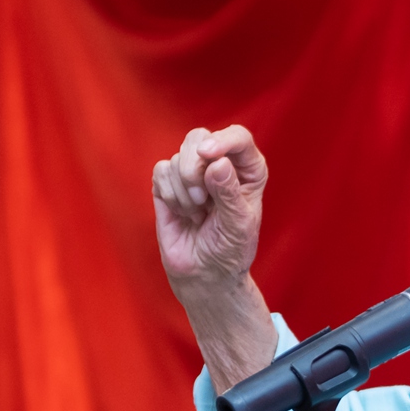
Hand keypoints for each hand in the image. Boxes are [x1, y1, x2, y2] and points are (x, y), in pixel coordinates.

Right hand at [152, 125, 266, 289]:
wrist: (204, 273)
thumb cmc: (230, 250)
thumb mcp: (238, 225)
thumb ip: (229, 194)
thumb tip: (217, 162)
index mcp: (248, 169)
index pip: (238, 137)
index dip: (222, 140)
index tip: (208, 155)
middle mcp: (221, 163)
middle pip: (199, 138)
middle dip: (194, 168)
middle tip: (201, 200)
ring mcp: (193, 171)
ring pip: (178, 158)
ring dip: (185, 192)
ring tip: (198, 215)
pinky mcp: (168, 182)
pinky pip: (160, 171)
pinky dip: (170, 195)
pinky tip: (183, 213)